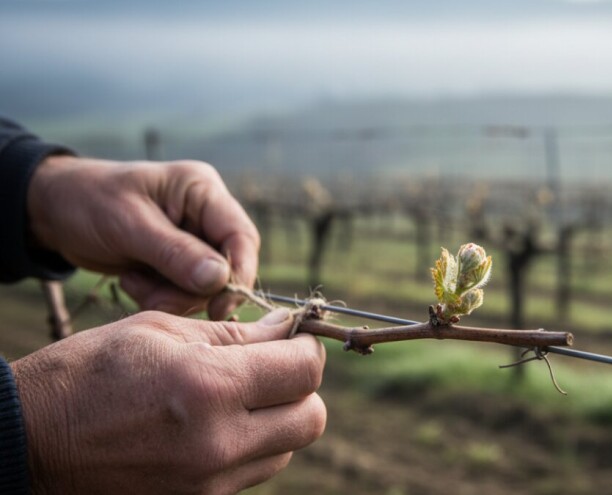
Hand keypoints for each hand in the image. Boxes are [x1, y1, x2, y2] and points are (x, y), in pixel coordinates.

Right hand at [11, 309, 325, 494]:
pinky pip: (253, 472)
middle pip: (310, 419)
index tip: (297, 336)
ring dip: (278, 418)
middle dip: (302, 386)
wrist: (28, 442)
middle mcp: (218, 444)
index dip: (309, 347)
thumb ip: (235, 333)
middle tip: (276, 364)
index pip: (304, 372)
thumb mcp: (159, 331)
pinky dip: (252, 446)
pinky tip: (218, 423)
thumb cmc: (87, 373)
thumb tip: (286, 328)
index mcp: (207, 388)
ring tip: (238, 394)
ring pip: (286, 448)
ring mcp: (208, 483)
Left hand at [27, 156, 259, 318]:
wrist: (53, 211)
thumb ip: (175, 253)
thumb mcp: (129, 225)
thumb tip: (220, 280)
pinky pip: (185, 293)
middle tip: (154, 297)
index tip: (220, 307)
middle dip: (192, 290)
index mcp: (202, 190)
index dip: (239, 273)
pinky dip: (159, 296)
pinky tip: (132, 280)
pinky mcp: (179, 262)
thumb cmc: (88, 202)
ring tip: (133, 281)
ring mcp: (194, 240)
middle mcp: (206, 215)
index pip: (241, 236)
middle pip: (228, 267)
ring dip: (170, 296)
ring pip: (206, 286)